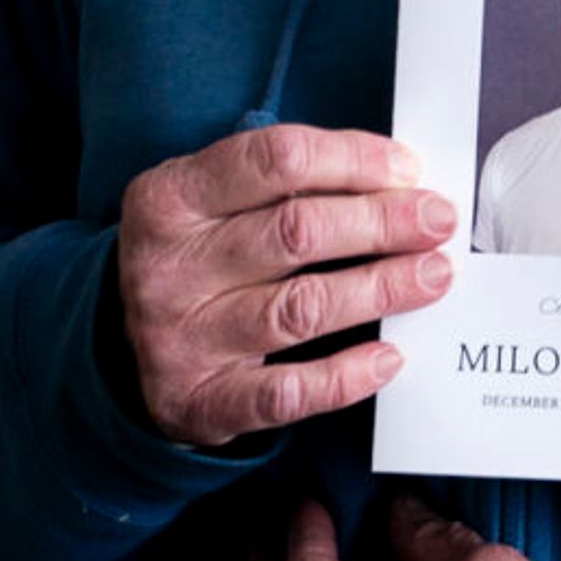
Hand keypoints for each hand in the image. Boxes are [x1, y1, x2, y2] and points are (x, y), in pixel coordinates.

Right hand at [114, 125, 455, 449]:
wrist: (122, 348)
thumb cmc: (199, 257)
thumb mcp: (213, 203)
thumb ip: (287, 183)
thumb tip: (399, 179)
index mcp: (170, 197)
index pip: (275, 160)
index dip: (353, 160)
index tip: (409, 168)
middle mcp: (168, 266)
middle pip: (296, 232)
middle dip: (382, 222)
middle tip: (438, 221)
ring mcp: (180, 337)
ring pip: (300, 308)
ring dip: (380, 289)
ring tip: (434, 276)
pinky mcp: (201, 401)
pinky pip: (287, 391)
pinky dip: (346, 375)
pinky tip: (391, 357)